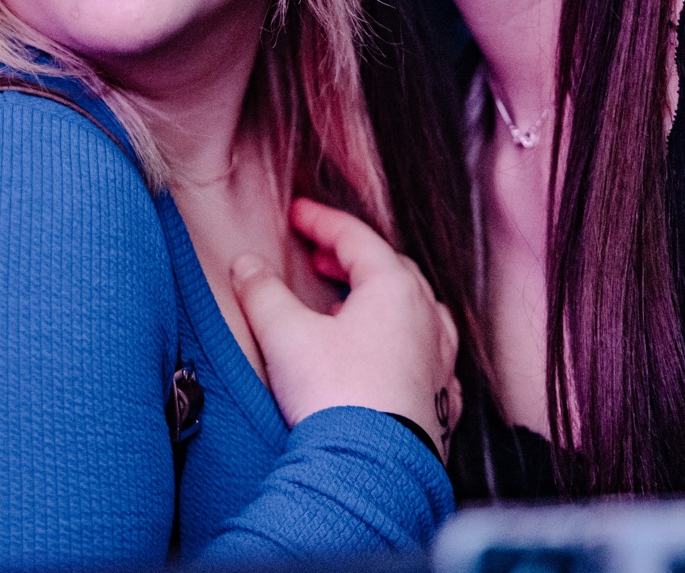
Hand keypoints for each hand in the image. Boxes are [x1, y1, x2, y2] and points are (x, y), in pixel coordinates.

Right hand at [231, 199, 459, 455]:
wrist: (371, 471)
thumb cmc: (336, 398)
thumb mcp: (285, 335)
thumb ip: (262, 293)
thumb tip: (245, 266)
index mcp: (394, 289)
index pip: (356, 237)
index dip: (322, 221)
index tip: (297, 214)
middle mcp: (426, 317)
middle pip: (391, 269)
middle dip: (352, 257)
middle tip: (320, 255)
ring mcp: (439, 359)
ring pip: (416, 310)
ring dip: (381, 298)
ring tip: (348, 305)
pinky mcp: (439, 398)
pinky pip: (428, 353)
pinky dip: (403, 341)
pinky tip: (387, 355)